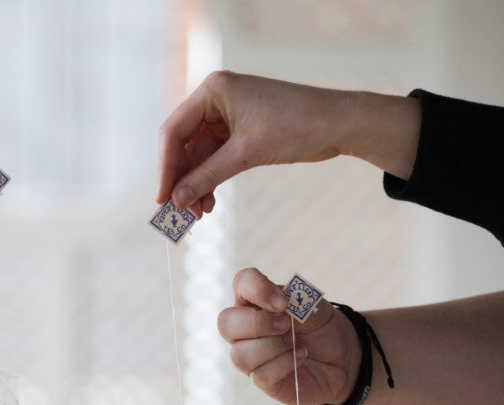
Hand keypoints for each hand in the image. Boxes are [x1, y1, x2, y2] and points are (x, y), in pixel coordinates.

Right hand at [157, 71, 419, 213]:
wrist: (340, 124)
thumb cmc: (297, 125)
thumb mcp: (246, 153)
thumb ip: (207, 176)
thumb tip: (176, 201)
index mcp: (213, 90)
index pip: (173, 132)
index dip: (165, 168)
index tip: (163, 200)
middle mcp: (215, 100)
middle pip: (183, 145)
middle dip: (182, 180)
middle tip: (180, 213)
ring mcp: (227, 116)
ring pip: (198, 157)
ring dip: (196, 185)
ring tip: (199, 214)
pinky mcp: (240, 133)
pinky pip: (215, 160)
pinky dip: (211, 181)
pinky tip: (210, 203)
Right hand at [218, 268, 358, 404]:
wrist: (342, 356)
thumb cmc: (321, 327)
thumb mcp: (313, 306)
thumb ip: (294, 302)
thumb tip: (277, 312)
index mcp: (255, 302)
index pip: (241, 283)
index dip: (257, 289)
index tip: (283, 302)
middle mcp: (245, 329)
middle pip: (225, 322)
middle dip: (258, 323)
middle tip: (286, 324)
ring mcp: (250, 356)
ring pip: (240, 354)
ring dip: (273, 346)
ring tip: (295, 343)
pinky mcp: (262, 379)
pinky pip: (260, 374)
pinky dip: (285, 363)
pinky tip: (301, 356)